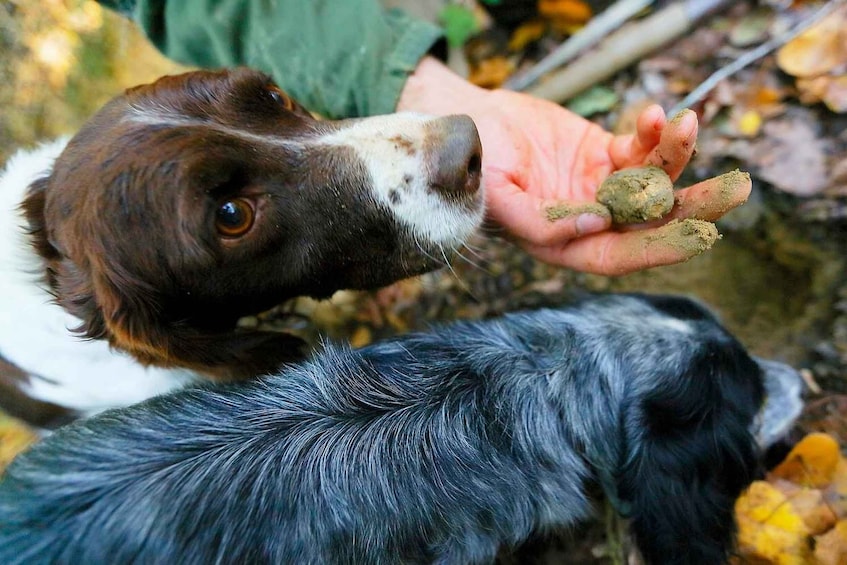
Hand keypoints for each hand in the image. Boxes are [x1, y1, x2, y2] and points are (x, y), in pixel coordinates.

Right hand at [397, 58, 750, 274]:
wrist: (463, 118)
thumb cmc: (472, 164)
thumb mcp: (496, 197)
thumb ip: (539, 222)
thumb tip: (595, 225)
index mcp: (561, 244)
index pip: (617, 255)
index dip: (657, 248)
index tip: (697, 233)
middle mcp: (587, 219)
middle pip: (650, 222)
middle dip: (693, 207)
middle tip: (735, 190)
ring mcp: (598, 185)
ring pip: (653, 180)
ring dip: (678, 156)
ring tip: (691, 123)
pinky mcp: (602, 152)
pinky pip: (638, 147)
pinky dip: (652, 132)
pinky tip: (655, 113)